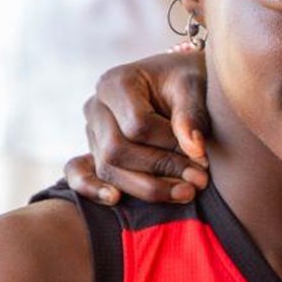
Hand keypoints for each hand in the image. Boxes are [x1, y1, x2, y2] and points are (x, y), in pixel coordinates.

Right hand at [64, 51, 211, 204]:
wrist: (181, 84)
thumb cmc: (188, 81)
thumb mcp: (195, 86)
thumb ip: (192, 114)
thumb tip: (194, 149)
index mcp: (116, 82)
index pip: (137, 125)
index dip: (171, 145)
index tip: (203, 157)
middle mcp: (96, 106)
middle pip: (117, 150)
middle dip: (161, 169)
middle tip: (200, 181)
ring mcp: (92, 131)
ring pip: (107, 168)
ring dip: (147, 187)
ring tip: (186, 193)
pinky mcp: (93, 151)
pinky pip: (78, 173)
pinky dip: (92, 189)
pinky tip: (116, 199)